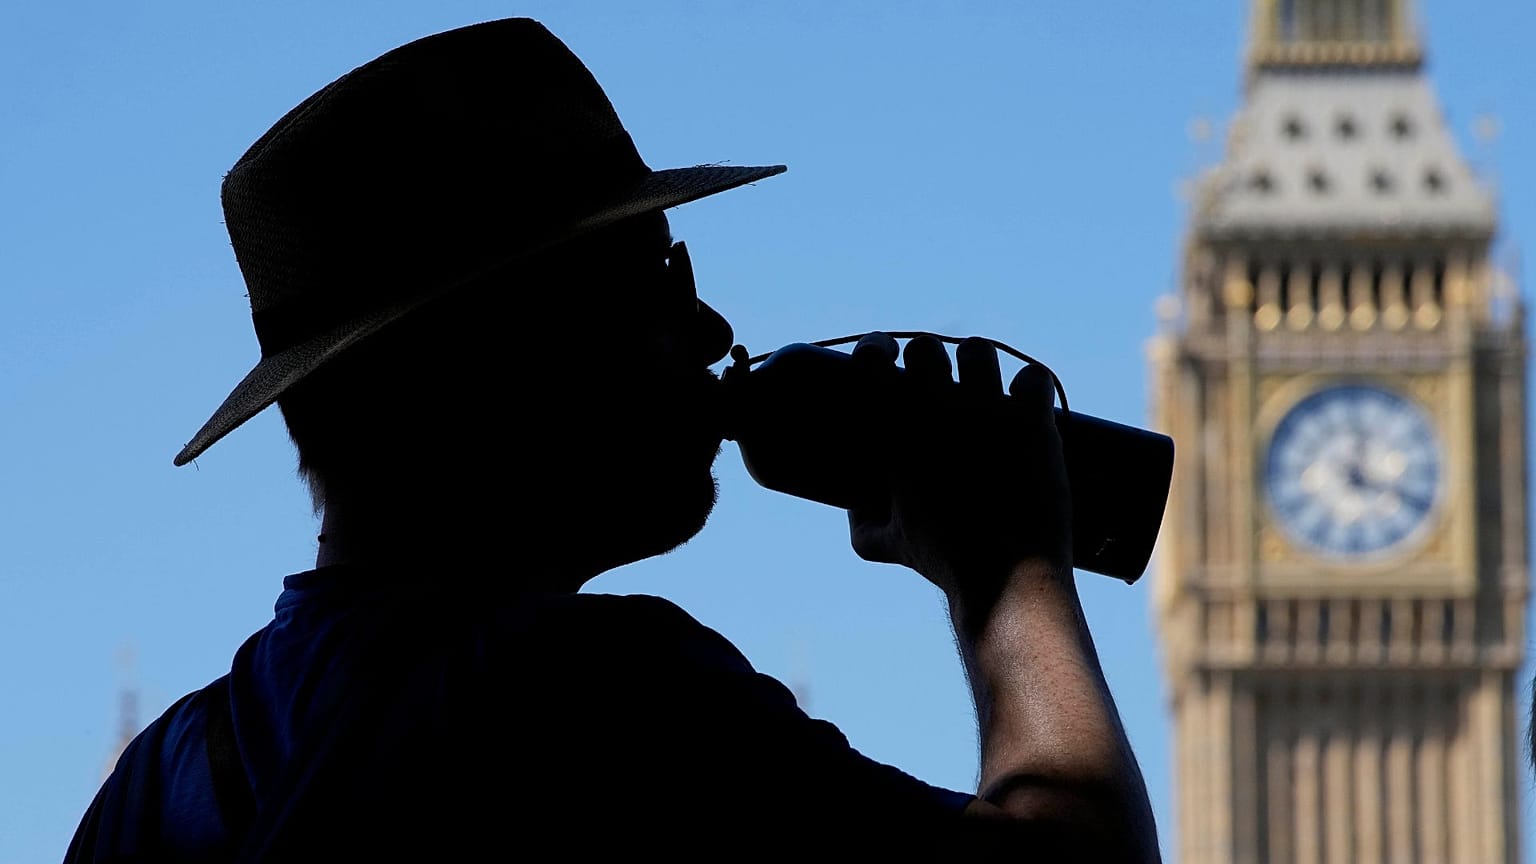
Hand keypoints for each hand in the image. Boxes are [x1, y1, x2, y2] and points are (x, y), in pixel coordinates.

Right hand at [845, 332, 1071, 598]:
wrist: (1004, 577)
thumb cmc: (942, 562)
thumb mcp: (886, 544)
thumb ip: (862, 521)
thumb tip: (856, 507)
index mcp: (895, 432)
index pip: (871, 359)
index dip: (874, 348)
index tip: (881, 358)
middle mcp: (938, 411)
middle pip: (926, 346)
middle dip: (929, 357)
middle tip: (935, 378)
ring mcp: (987, 411)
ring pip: (979, 351)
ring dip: (978, 364)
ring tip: (981, 383)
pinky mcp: (1033, 421)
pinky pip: (1032, 376)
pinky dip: (1030, 387)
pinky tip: (1027, 400)